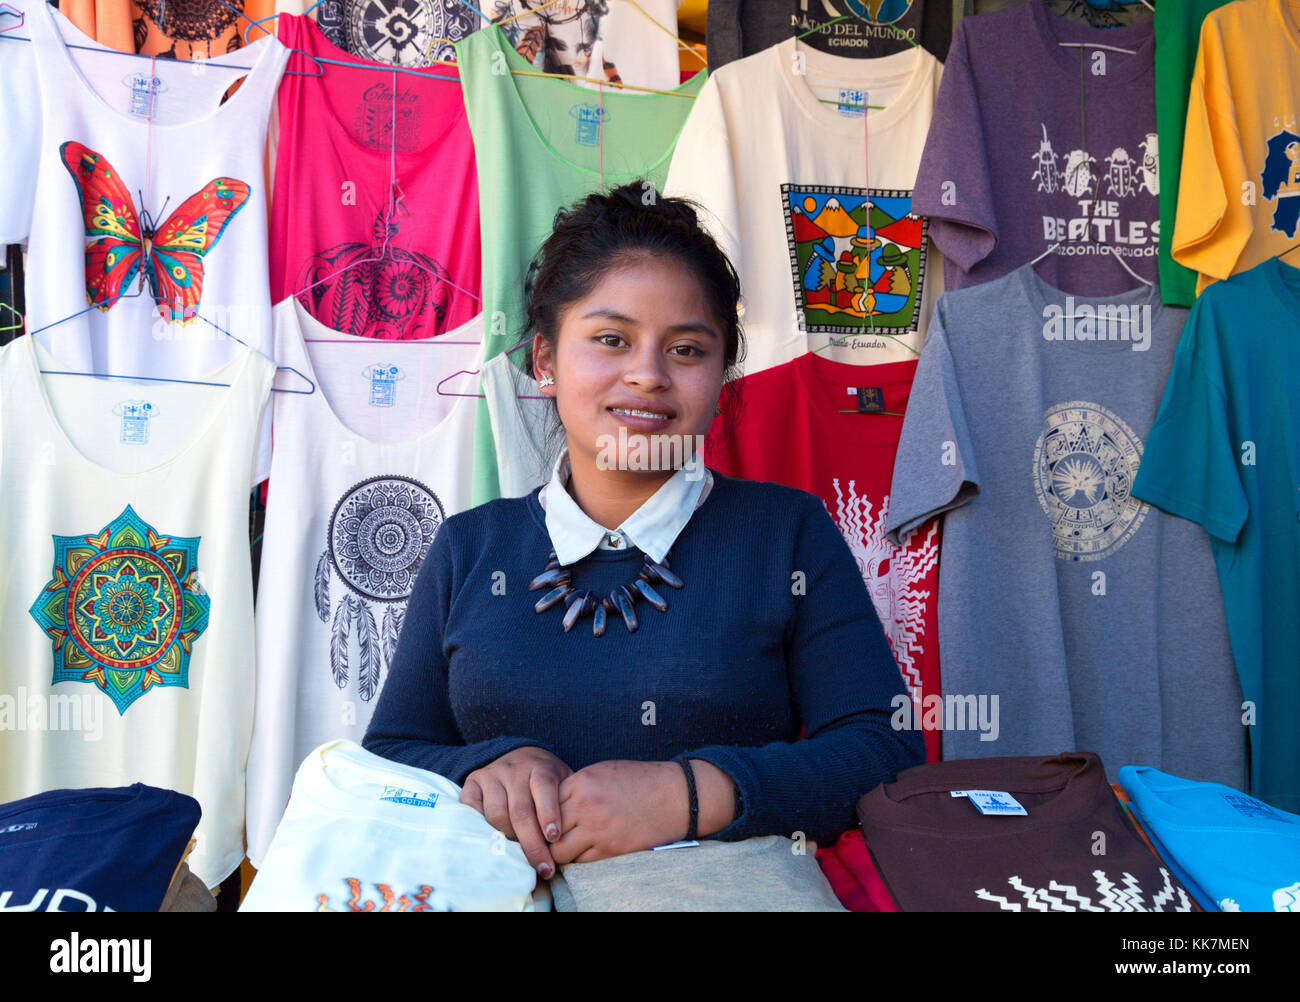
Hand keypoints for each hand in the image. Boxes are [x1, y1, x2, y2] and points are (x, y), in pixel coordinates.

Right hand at [460, 746, 571, 879]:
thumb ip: (568, 804)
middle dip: (533, 843)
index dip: (549, 813)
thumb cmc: (547, 781)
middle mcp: (514, 769)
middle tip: (544, 868)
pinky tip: (493, 840)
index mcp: (540, 767)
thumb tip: (573, 841)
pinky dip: (480, 826)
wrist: (520, 756)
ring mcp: (492, 775)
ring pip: (496, 813)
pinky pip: (471, 807)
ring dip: (508, 838)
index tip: (554, 838)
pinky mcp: (473, 782)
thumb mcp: (563, 783)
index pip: (544, 787)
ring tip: (521, 854)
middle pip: (520, 810)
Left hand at [549, 760, 688, 863]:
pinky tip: (583, 854)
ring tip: (564, 850)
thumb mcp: (604, 772)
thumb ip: (577, 787)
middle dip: (546, 837)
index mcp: (582, 782)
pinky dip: (578, 861)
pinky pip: (581, 862)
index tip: (546, 820)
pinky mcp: (610, 850)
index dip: (544, 814)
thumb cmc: (641, 781)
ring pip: (559, 851)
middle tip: (549, 841)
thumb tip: (555, 804)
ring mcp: (597, 829)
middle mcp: (585, 805)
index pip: (545, 803)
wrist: (676, 795)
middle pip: (547, 829)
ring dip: (560, 853)